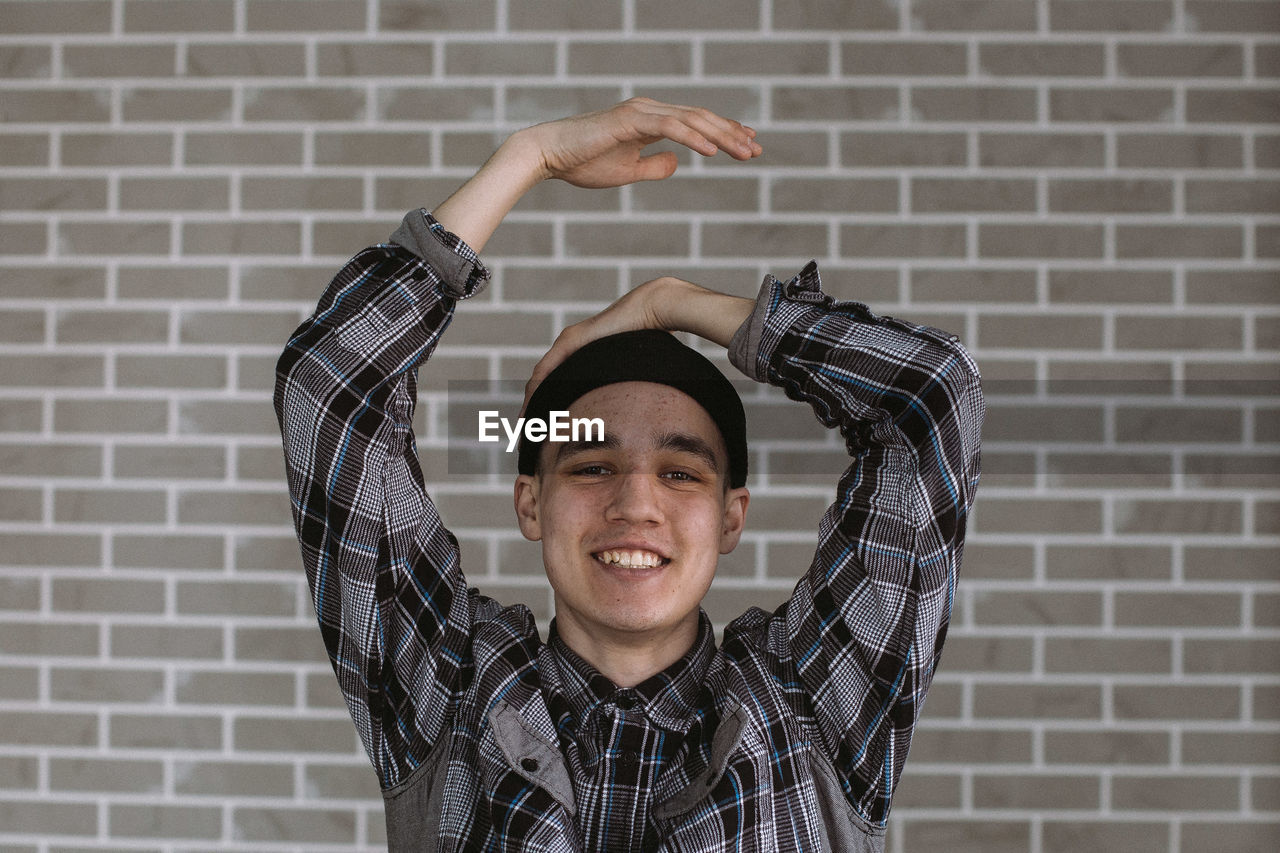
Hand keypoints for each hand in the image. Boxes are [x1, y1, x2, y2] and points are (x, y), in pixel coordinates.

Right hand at [430, 98, 760, 252]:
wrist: (548, 155)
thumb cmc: (582, 163)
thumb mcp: (627, 171)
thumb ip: (654, 166)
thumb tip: (678, 163)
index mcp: (650, 120)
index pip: (696, 124)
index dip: (724, 134)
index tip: (749, 145)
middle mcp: (649, 110)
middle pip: (701, 119)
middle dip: (732, 135)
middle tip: (757, 150)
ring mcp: (641, 112)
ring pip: (692, 121)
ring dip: (721, 136)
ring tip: (744, 152)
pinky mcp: (630, 121)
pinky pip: (670, 128)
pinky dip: (694, 138)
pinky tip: (712, 152)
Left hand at [521, 277, 753, 410]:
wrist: (654, 310)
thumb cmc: (653, 339)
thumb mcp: (633, 371)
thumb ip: (628, 386)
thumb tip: (638, 412)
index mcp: (585, 356)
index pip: (559, 387)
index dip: (549, 409)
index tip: (545, 433)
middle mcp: (572, 348)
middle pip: (545, 386)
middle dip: (536, 412)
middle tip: (529, 437)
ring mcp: (569, 343)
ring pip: (540, 381)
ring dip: (532, 406)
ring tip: (527, 430)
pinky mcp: (570, 341)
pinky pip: (545, 372)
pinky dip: (536, 394)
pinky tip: (532, 411)